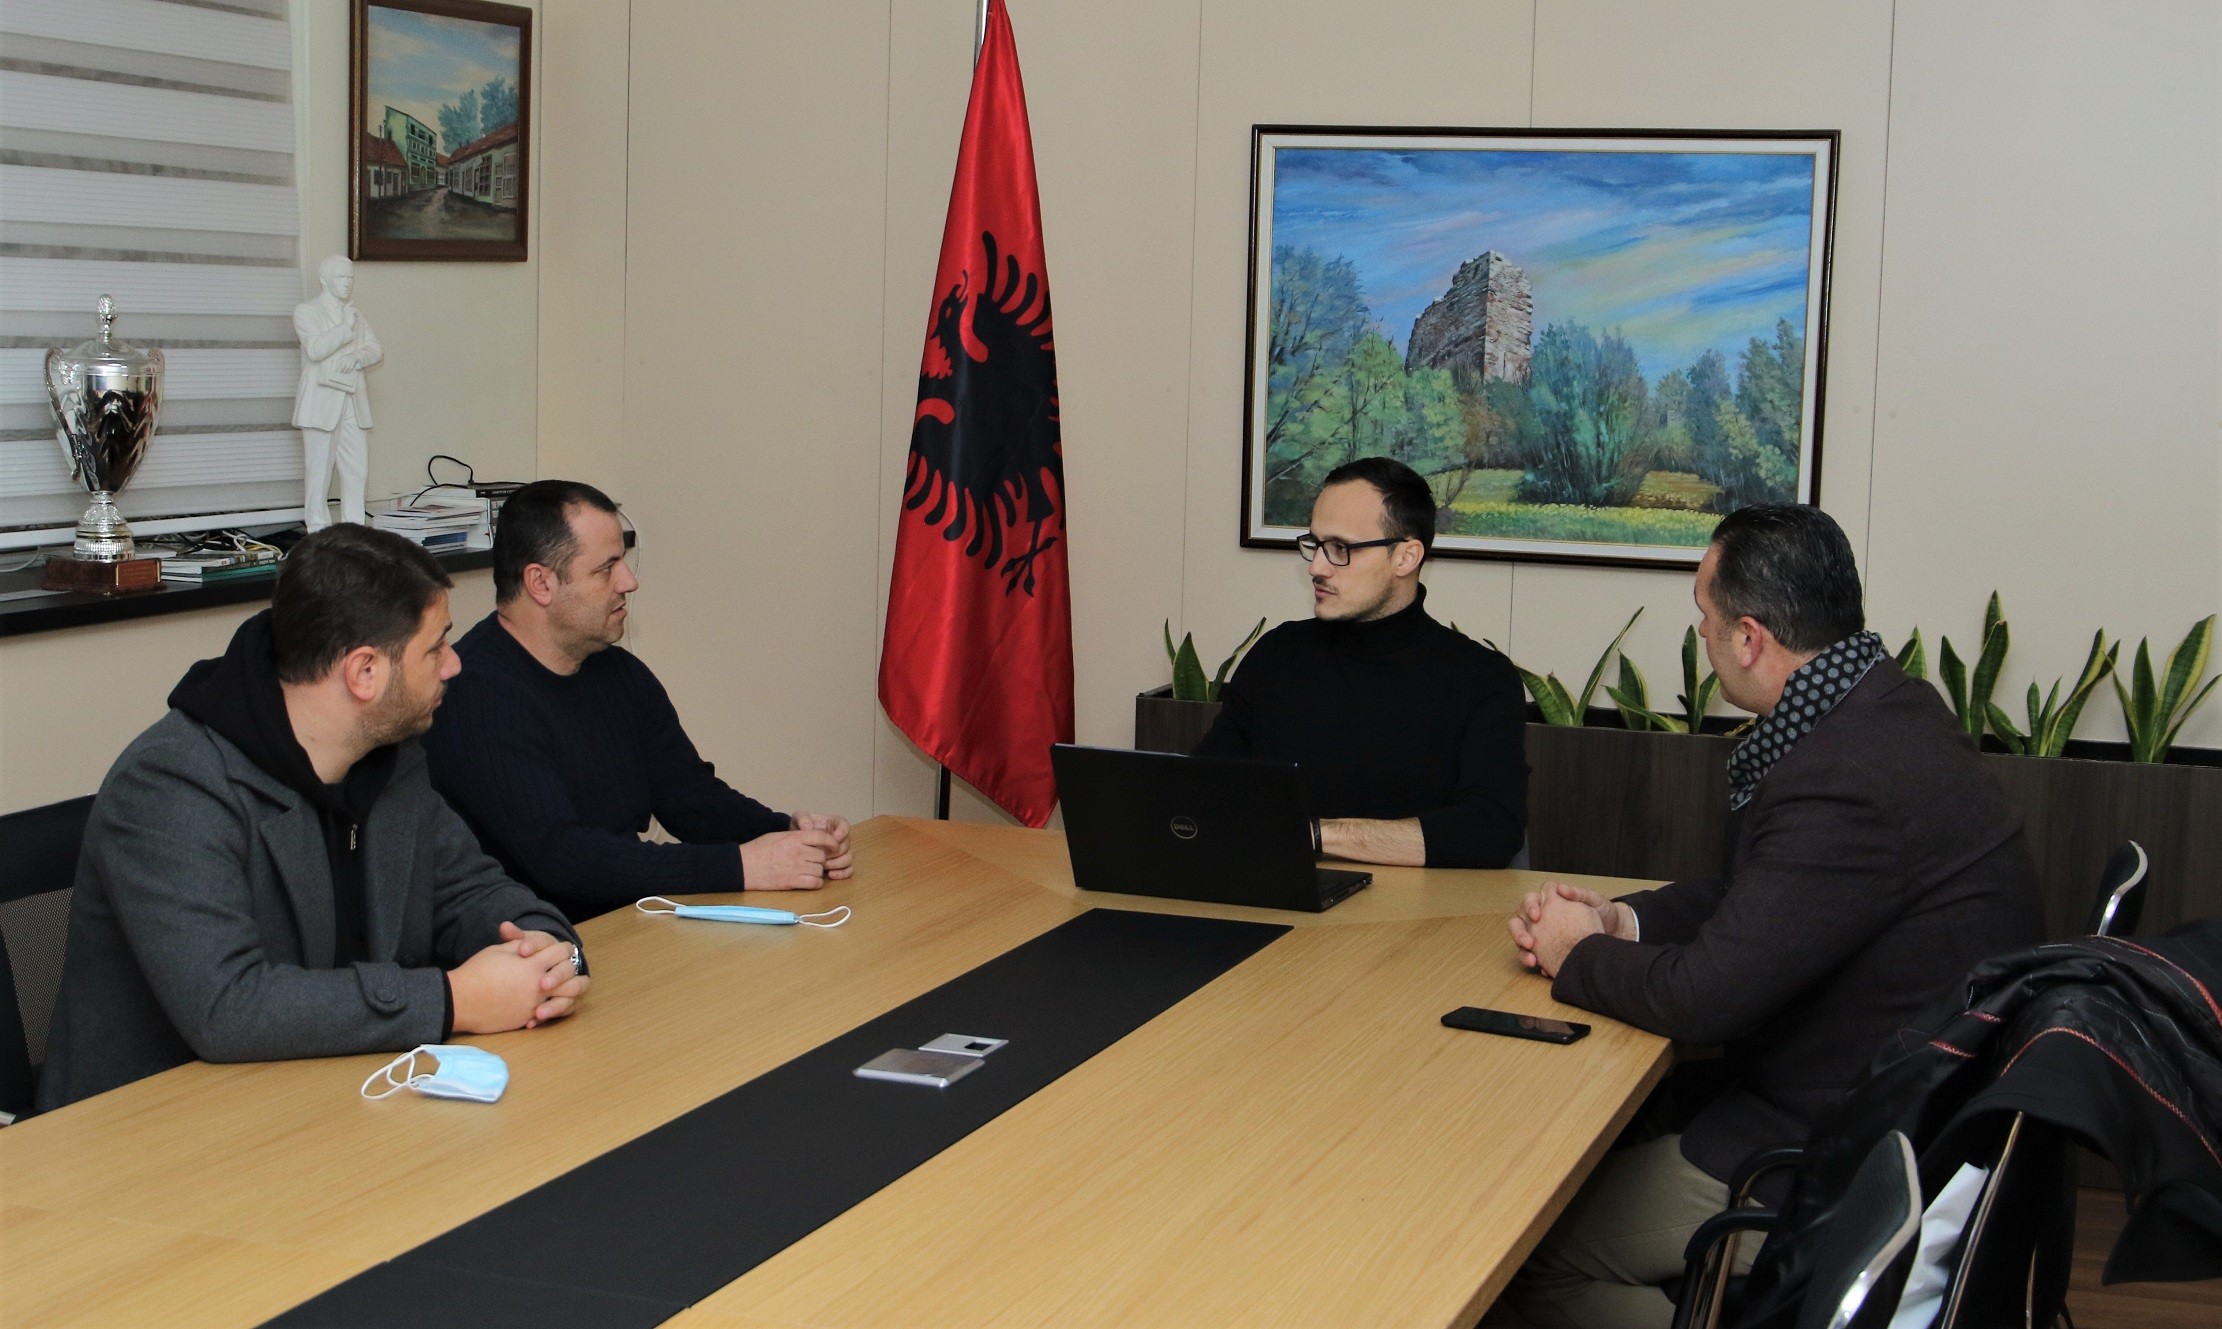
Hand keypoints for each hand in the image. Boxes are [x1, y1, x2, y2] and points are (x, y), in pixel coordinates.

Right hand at [449, 923, 581, 1032]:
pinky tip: (547, 1004)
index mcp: (533, 964)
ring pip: (565, 998)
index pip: (562, 952)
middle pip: (570, 975)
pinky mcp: (526, 1018)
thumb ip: (521, 944)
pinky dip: (551, 1008)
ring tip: (564, 987)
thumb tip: (533, 941)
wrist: (459, 1000)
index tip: (560, 950)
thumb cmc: (477, 972)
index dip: (563, 948)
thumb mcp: (499, 950)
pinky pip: (548, 1014)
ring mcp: (534, 1004)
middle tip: (566, 967)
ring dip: (568, 992)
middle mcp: (538, 985)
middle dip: (571, 969)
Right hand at [739, 827, 842, 889]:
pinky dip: (814, 883)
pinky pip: (814, 883)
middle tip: (812, 862)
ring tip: (808, 871)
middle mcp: (798, 852)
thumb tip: (811, 840)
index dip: (831, 842)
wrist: (744, 866)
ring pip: (820, 870)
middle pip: (822, 856)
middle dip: (820, 859)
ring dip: (817, 872)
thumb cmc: (758, 850)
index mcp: (794, 838)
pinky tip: (808, 881)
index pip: (822, 836)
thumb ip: (797, 837)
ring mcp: (796, 867)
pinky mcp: (792, 882)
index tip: (833, 846)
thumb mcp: (779, 836)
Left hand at [790, 812, 853, 878]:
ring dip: (838, 863)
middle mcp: (840, 837)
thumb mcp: (798, 818)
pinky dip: (842, 873)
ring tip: (824, 866)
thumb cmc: (800, 828)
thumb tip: (809, 828)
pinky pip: (848, 869)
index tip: (835, 838)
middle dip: (835, 851)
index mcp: (833, 823)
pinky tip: (831, 874)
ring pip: (848, 858)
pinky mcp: (839, 863)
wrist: (795, 843)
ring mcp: (841, 851)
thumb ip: (803, 819)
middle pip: (846, 844)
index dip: (843, 832)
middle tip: (823, 856)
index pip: (844, 825)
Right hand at [1508, 891, 1608, 979]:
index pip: (1531, 899)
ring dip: (1522, 952)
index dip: (1529, 906)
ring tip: (1533, 961)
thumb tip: (1561, 888)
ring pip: (1521, 941)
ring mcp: (1542, 935)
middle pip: (1518, 921)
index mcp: (1550, 901)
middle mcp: (1541, 918)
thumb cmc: (1603, 912)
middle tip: (1529, 942)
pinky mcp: (1547, 951)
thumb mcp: (1594, 901)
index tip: (1538, 916)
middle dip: (1519, 932)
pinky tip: (1544, 970)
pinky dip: (1535, 963)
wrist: (1614, 932)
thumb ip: (1578, 894)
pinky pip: (1533, 957)